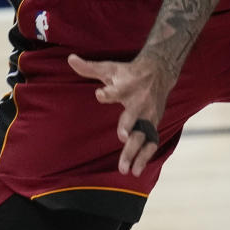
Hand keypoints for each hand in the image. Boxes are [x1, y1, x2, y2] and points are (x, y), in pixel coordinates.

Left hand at [68, 52, 171, 175]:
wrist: (159, 71)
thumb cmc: (128, 72)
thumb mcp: (109, 68)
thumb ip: (89, 68)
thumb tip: (70, 59)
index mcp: (126, 86)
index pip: (117, 89)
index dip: (108, 92)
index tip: (100, 93)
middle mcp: (138, 100)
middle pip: (132, 114)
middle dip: (128, 125)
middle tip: (122, 136)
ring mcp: (148, 114)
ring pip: (143, 134)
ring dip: (135, 151)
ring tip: (127, 169)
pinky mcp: (154, 123)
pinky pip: (151, 142)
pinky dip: (145, 157)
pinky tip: (137, 170)